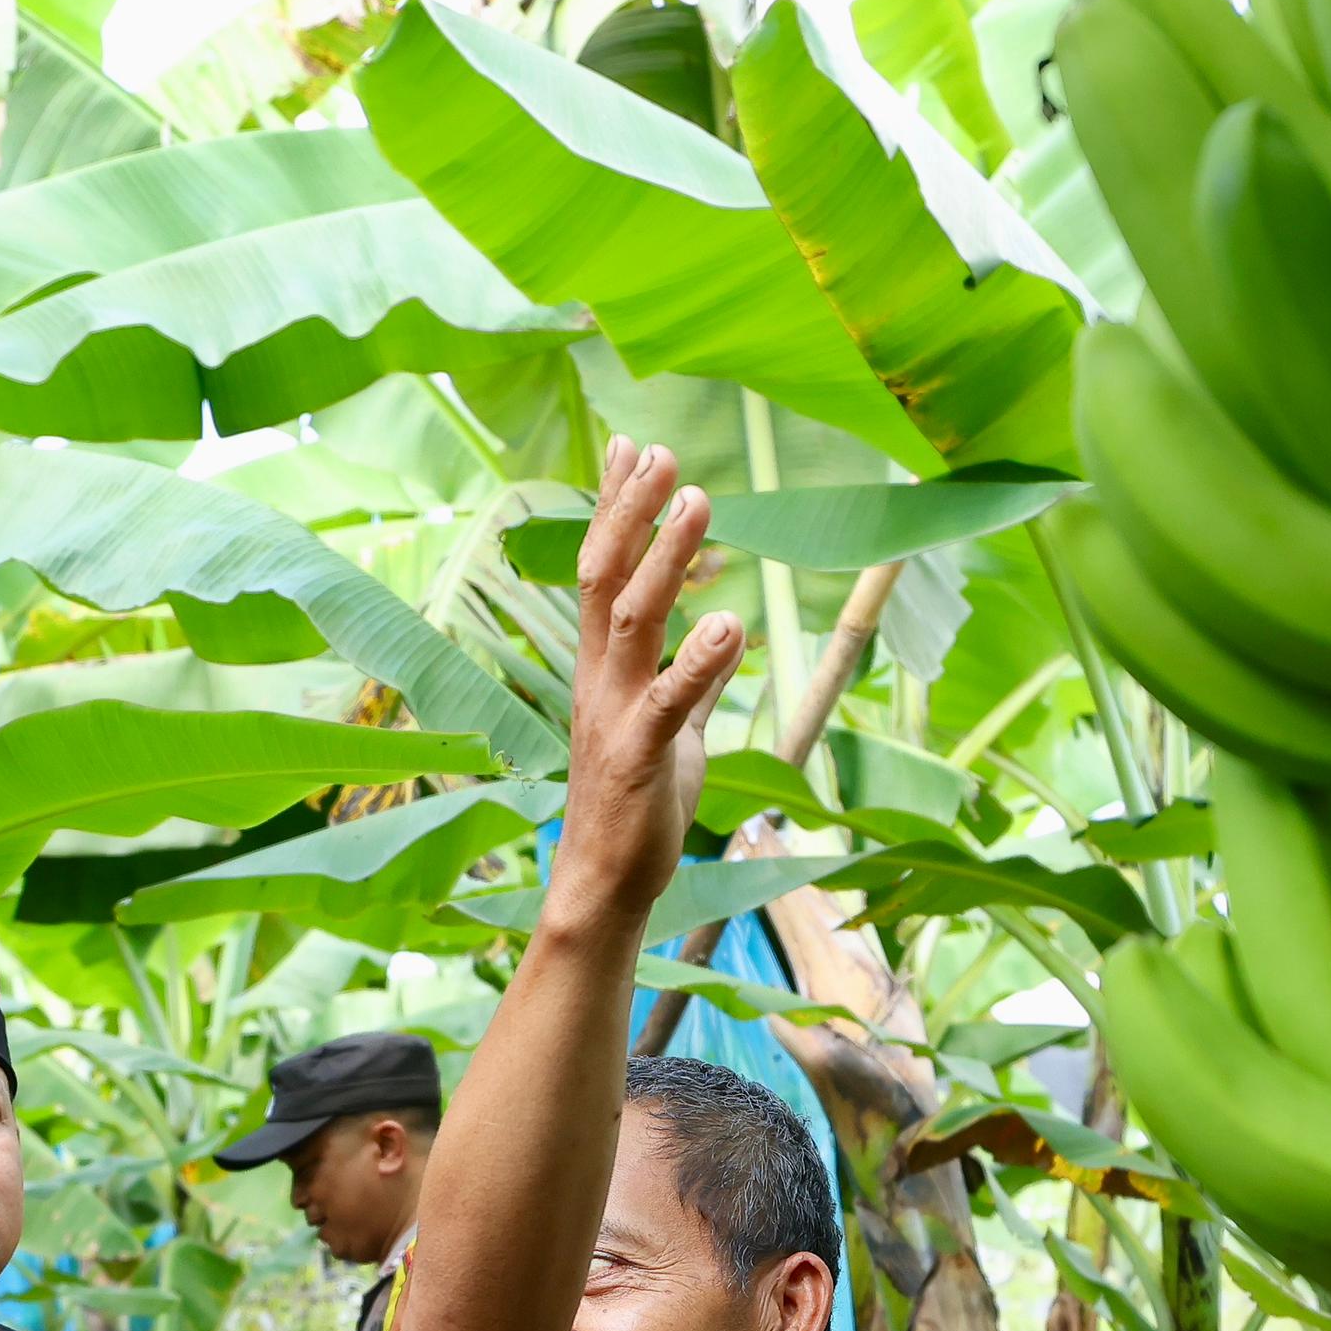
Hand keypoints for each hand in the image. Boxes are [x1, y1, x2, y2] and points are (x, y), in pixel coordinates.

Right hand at [554, 438, 740, 923]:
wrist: (605, 884)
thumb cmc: (638, 806)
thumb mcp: (673, 729)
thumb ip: (692, 678)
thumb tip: (721, 632)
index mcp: (604, 669)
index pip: (602, 571)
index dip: (613, 507)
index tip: (630, 446)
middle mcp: (600, 680)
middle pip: (606, 578)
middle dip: (631, 512)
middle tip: (662, 452)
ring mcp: (615, 716)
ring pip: (633, 621)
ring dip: (665, 559)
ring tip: (699, 502)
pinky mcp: (641, 758)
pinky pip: (669, 702)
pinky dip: (699, 661)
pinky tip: (730, 621)